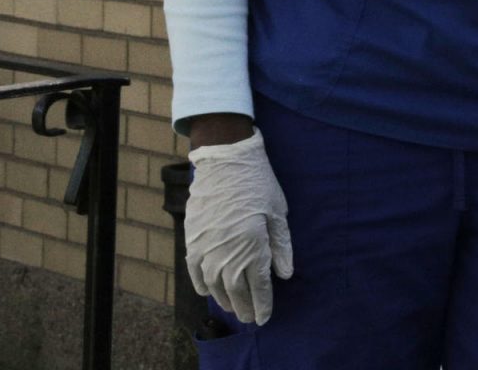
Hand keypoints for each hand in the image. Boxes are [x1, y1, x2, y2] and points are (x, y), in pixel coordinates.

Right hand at [185, 131, 294, 323]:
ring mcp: (206, 248)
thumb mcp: (278, 212)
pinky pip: (194, 270)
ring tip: (233, 307)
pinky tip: (207, 292)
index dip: (263, 305)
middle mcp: (227, 253)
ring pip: (214, 285)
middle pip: (236, 292)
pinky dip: (201, 284)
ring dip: (224, 300)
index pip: (259, 287)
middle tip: (250, 318)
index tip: (265, 318)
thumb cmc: (257, 183)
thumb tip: (285, 275)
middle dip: (244, 307)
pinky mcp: (192, 239)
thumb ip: (281, 246)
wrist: (225, 160)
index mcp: (253, 247)